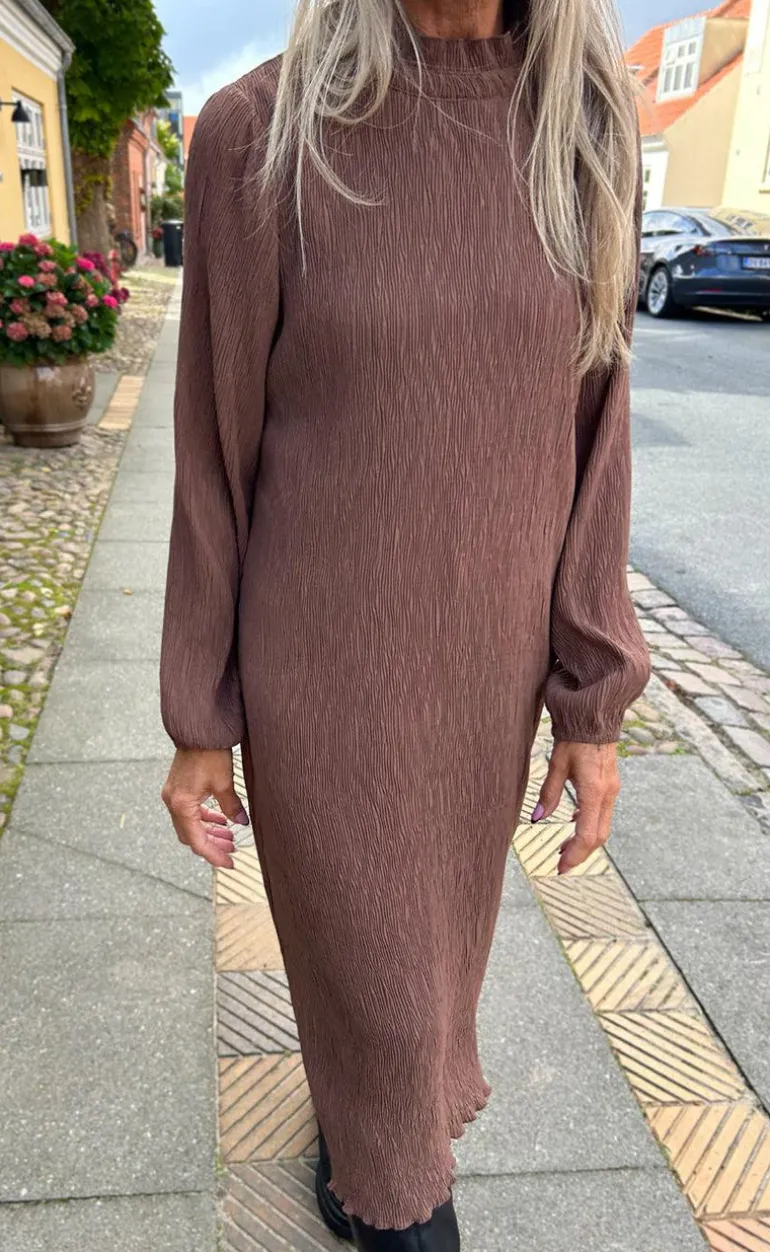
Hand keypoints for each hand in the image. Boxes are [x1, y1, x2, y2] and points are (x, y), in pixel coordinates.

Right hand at [161, 748, 248, 868]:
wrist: (198, 729)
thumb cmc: (209, 753)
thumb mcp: (225, 782)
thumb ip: (231, 806)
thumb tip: (241, 823)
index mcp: (181, 804)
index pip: (197, 841)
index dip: (214, 855)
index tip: (229, 862)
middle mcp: (173, 802)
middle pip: (191, 835)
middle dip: (212, 845)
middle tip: (231, 851)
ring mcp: (174, 795)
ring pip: (190, 824)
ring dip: (209, 831)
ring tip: (229, 837)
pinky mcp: (178, 788)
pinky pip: (190, 811)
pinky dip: (204, 818)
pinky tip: (221, 819)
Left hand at [531, 740, 620, 875]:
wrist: (595, 717)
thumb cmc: (574, 737)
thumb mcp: (557, 764)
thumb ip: (549, 793)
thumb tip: (537, 818)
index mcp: (594, 791)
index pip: (587, 834)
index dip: (574, 854)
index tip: (560, 867)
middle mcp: (607, 794)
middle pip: (598, 836)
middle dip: (580, 853)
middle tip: (560, 864)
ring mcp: (611, 790)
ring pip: (602, 826)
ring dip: (584, 840)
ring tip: (563, 848)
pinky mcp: (609, 785)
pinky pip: (602, 813)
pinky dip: (588, 824)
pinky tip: (573, 822)